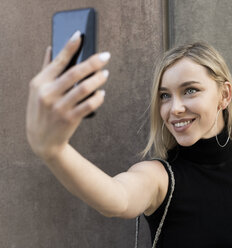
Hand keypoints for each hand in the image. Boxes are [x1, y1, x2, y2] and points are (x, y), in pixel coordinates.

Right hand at [26, 31, 109, 159]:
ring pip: (84, 88)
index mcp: (39, 83)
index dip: (70, 47)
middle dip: (93, 62)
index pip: (57, 61)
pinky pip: (89, 105)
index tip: (80, 35)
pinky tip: (102, 92)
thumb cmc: (41, 110)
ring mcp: (59, 107)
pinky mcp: (69, 119)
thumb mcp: (37, 90)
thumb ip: (46, 69)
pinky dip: (98, 97)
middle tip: (106, 56)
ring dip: (98, 79)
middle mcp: (47, 94)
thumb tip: (51, 47)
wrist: (42, 140)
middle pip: (75, 73)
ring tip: (106, 74)